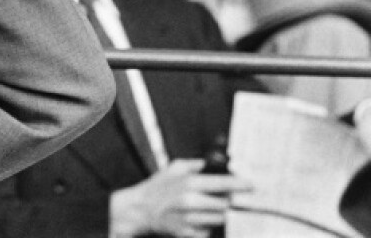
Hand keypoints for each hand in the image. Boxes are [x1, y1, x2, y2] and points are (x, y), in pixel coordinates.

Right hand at [109, 159, 249, 237]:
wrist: (139, 210)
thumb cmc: (158, 187)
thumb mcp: (174, 168)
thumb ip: (198, 164)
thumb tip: (220, 161)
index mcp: (189, 182)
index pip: (224, 184)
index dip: (241, 185)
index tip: (252, 185)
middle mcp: (191, 201)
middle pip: (226, 204)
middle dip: (225, 200)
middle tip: (217, 197)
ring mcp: (190, 220)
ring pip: (220, 218)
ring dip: (216, 213)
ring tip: (202, 207)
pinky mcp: (189, 234)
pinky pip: (209, 230)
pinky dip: (206, 225)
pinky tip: (194, 219)